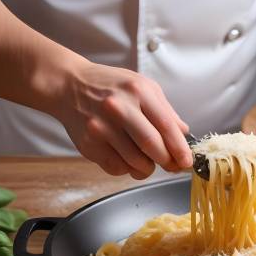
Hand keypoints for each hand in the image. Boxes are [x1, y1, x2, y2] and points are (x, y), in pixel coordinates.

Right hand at [50, 60, 192, 178]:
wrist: (69, 86)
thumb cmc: (110, 86)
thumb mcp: (142, 87)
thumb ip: (165, 111)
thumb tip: (184, 134)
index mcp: (138, 91)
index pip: (166, 126)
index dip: (180, 148)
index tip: (187, 161)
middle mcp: (118, 108)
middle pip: (152, 147)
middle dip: (167, 161)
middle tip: (171, 164)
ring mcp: (101, 128)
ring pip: (136, 163)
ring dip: (147, 168)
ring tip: (147, 160)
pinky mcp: (89, 145)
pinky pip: (117, 168)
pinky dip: (127, 169)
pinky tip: (125, 157)